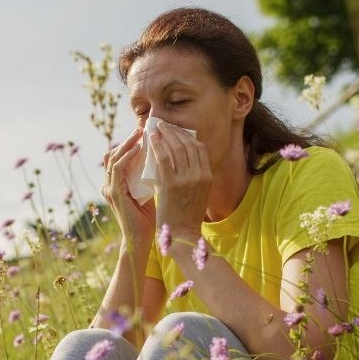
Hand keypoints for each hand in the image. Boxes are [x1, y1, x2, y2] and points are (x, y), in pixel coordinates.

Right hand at [102, 126, 156, 250]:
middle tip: (143, 127)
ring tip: (141, 132)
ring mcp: (110, 189)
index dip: (131, 143)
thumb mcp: (153, 192)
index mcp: (118, 184)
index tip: (147, 133)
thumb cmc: (152, 219)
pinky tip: (139, 148)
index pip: (120, 157)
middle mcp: (110, 184)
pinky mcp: (114, 194)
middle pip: (113, 153)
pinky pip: (117, 168)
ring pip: (113, 157)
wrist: (143, 240)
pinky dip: (127, 156)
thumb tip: (170, 160)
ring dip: (127, 143)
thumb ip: (155, 177)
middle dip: (128, 139)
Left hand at [151, 120, 210, 238]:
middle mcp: (200, 175)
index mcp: (208, 177)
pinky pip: (163, 158)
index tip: (177, 131)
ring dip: (165, 135)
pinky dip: (157, 145)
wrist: (181, 234)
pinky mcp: (171, 184)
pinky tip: (151, 139)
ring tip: (156, 128)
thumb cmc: (186, 215)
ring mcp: (186, 179)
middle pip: (188, 145)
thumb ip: (194, 176)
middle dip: (175, 131)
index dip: (187, 136)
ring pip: (176, 148)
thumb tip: (181, 158)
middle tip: (163, 125)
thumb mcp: (198, 193)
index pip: (199, 148)